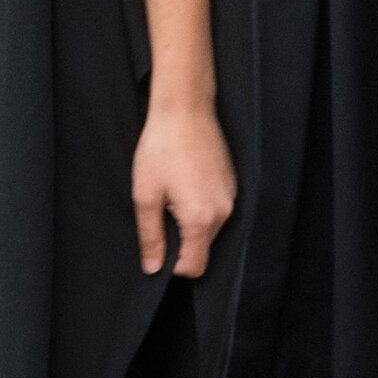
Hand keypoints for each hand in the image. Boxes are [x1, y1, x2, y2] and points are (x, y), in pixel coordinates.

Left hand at [130, 95, 234, 278]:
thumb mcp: (146, 195)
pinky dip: (200, 208)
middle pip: (202, 249)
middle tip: (159, 212)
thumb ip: (150, 237)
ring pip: (210, 229)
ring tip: (171, 194)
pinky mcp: (232, 183)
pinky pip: (217, 210)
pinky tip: (183, 183)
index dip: (172, 265)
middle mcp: (224, 212)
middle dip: (180, 241)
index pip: (194, 267)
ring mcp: (231, 197)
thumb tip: (153, 268)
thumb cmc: (161, 148)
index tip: (156, 246)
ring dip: (189, 223)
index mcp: (201, 219)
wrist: (185, 109)